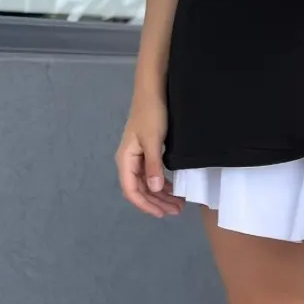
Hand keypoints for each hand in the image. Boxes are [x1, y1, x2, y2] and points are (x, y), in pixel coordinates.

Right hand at [115, 92, 183, 218]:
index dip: (145, 205)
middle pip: (140, 190)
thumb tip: (155, 189)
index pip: (131, 190)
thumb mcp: (153, 140)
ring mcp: (137, 157)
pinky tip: (172, 188)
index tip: (161, 214)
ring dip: (160, 195)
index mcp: (125, 159)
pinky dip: (161, 184)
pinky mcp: (146, 152)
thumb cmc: (151, 113)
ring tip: (177, 204)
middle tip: (176, 211)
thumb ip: (153, 165)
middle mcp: (128, 161)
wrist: (152, 90)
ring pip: (146, 183)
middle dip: (156, 202)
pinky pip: (151, 174)